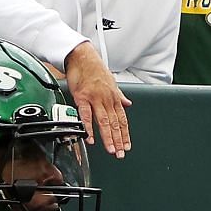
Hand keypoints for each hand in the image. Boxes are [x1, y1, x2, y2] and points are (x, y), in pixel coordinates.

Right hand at [64, 41, 129, 157]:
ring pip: (104, 121)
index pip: (122, 120)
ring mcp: (95, 98)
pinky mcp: (82, 97)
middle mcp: (107, 99)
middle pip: (115, 123)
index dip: (125, 134)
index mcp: (114, 97)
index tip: (127, 146)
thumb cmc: (94, 69)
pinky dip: (89, 127)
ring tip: (110, 149)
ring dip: (108, 137)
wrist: (82, 57)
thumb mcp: (111, 82)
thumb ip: (119, 95)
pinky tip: (90, 138)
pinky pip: (86, 115)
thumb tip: (128, 103)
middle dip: (118, 140)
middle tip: (120, 154)